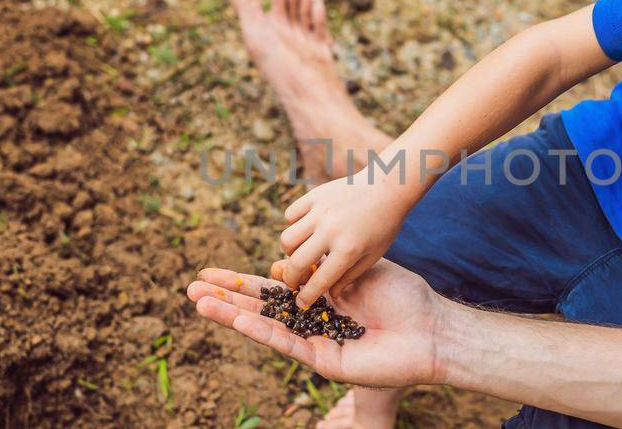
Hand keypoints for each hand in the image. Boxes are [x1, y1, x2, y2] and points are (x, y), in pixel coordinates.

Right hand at [187, 259, 444, 387]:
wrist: (431, 328)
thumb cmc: (402, 297)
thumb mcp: (355, 271)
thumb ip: (319, 269)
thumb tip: (283, 261)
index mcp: (318, 299)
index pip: (271, 288)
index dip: (241, 282)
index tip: (211, 272)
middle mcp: (312, 321)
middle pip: (260, 308)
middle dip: (225, 298)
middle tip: (190, 288)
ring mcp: (315, 342)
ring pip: (266, 328)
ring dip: (231, 315)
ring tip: (199, 303)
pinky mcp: (325, 361)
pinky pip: (287, 343)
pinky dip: (261, 331)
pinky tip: (236, 320)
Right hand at [276, 167, 420, 306]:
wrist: (387, 187)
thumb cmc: (383, 226)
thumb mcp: (373, 256)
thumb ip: (350, 277)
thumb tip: (330, 295)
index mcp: (348, 250)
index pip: (319, 281)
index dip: (307, 296)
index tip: (300, 303)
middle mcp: (330, 231)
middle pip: (296, 262)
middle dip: (290, 278)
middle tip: (293, 281)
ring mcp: (320, 211)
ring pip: (287, 239)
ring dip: (290, 251)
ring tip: (301, 251)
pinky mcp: (314, 195)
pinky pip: (290, 215)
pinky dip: (294, 224)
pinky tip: (306, 228)